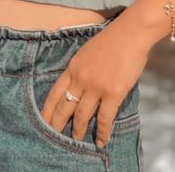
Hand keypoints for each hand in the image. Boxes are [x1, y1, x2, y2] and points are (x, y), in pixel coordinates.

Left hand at [40, 22, 148, 148]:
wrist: (131, 33)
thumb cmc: (112, 39)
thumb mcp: (87, 52)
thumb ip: (80, 69)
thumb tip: (77, 86)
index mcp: (73, 67)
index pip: (54, 93)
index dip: (48, 110)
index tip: (43, 122)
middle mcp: (81, 78)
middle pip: (65, 108)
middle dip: (58, 125)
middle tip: (54, 138)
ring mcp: (96, 87)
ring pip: (82, 116)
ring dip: (78, 132)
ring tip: (76, 142)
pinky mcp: (113, 93)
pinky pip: (105, 118)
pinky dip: (102, 132)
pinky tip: (101, 141)